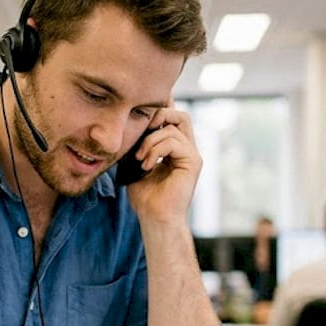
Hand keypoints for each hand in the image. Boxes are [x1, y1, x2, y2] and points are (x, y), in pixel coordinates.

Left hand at [125, 107, 201, 223]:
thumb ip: (139, 143)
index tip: (140, 109)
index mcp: (175, 148)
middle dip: (158, 117)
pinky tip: (147, 165)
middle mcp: (187, 149)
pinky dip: (155, 151)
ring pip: (172, 128)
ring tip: (140, 159)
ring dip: (150, 141)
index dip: (160, 108)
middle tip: (141, 133)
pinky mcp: (193, 161)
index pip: (172, 118)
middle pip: (179, 115)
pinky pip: (173, 142)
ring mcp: (192, 154)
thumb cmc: (144, 195)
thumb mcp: (136, 162)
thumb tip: (131, 122)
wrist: (155, 217)